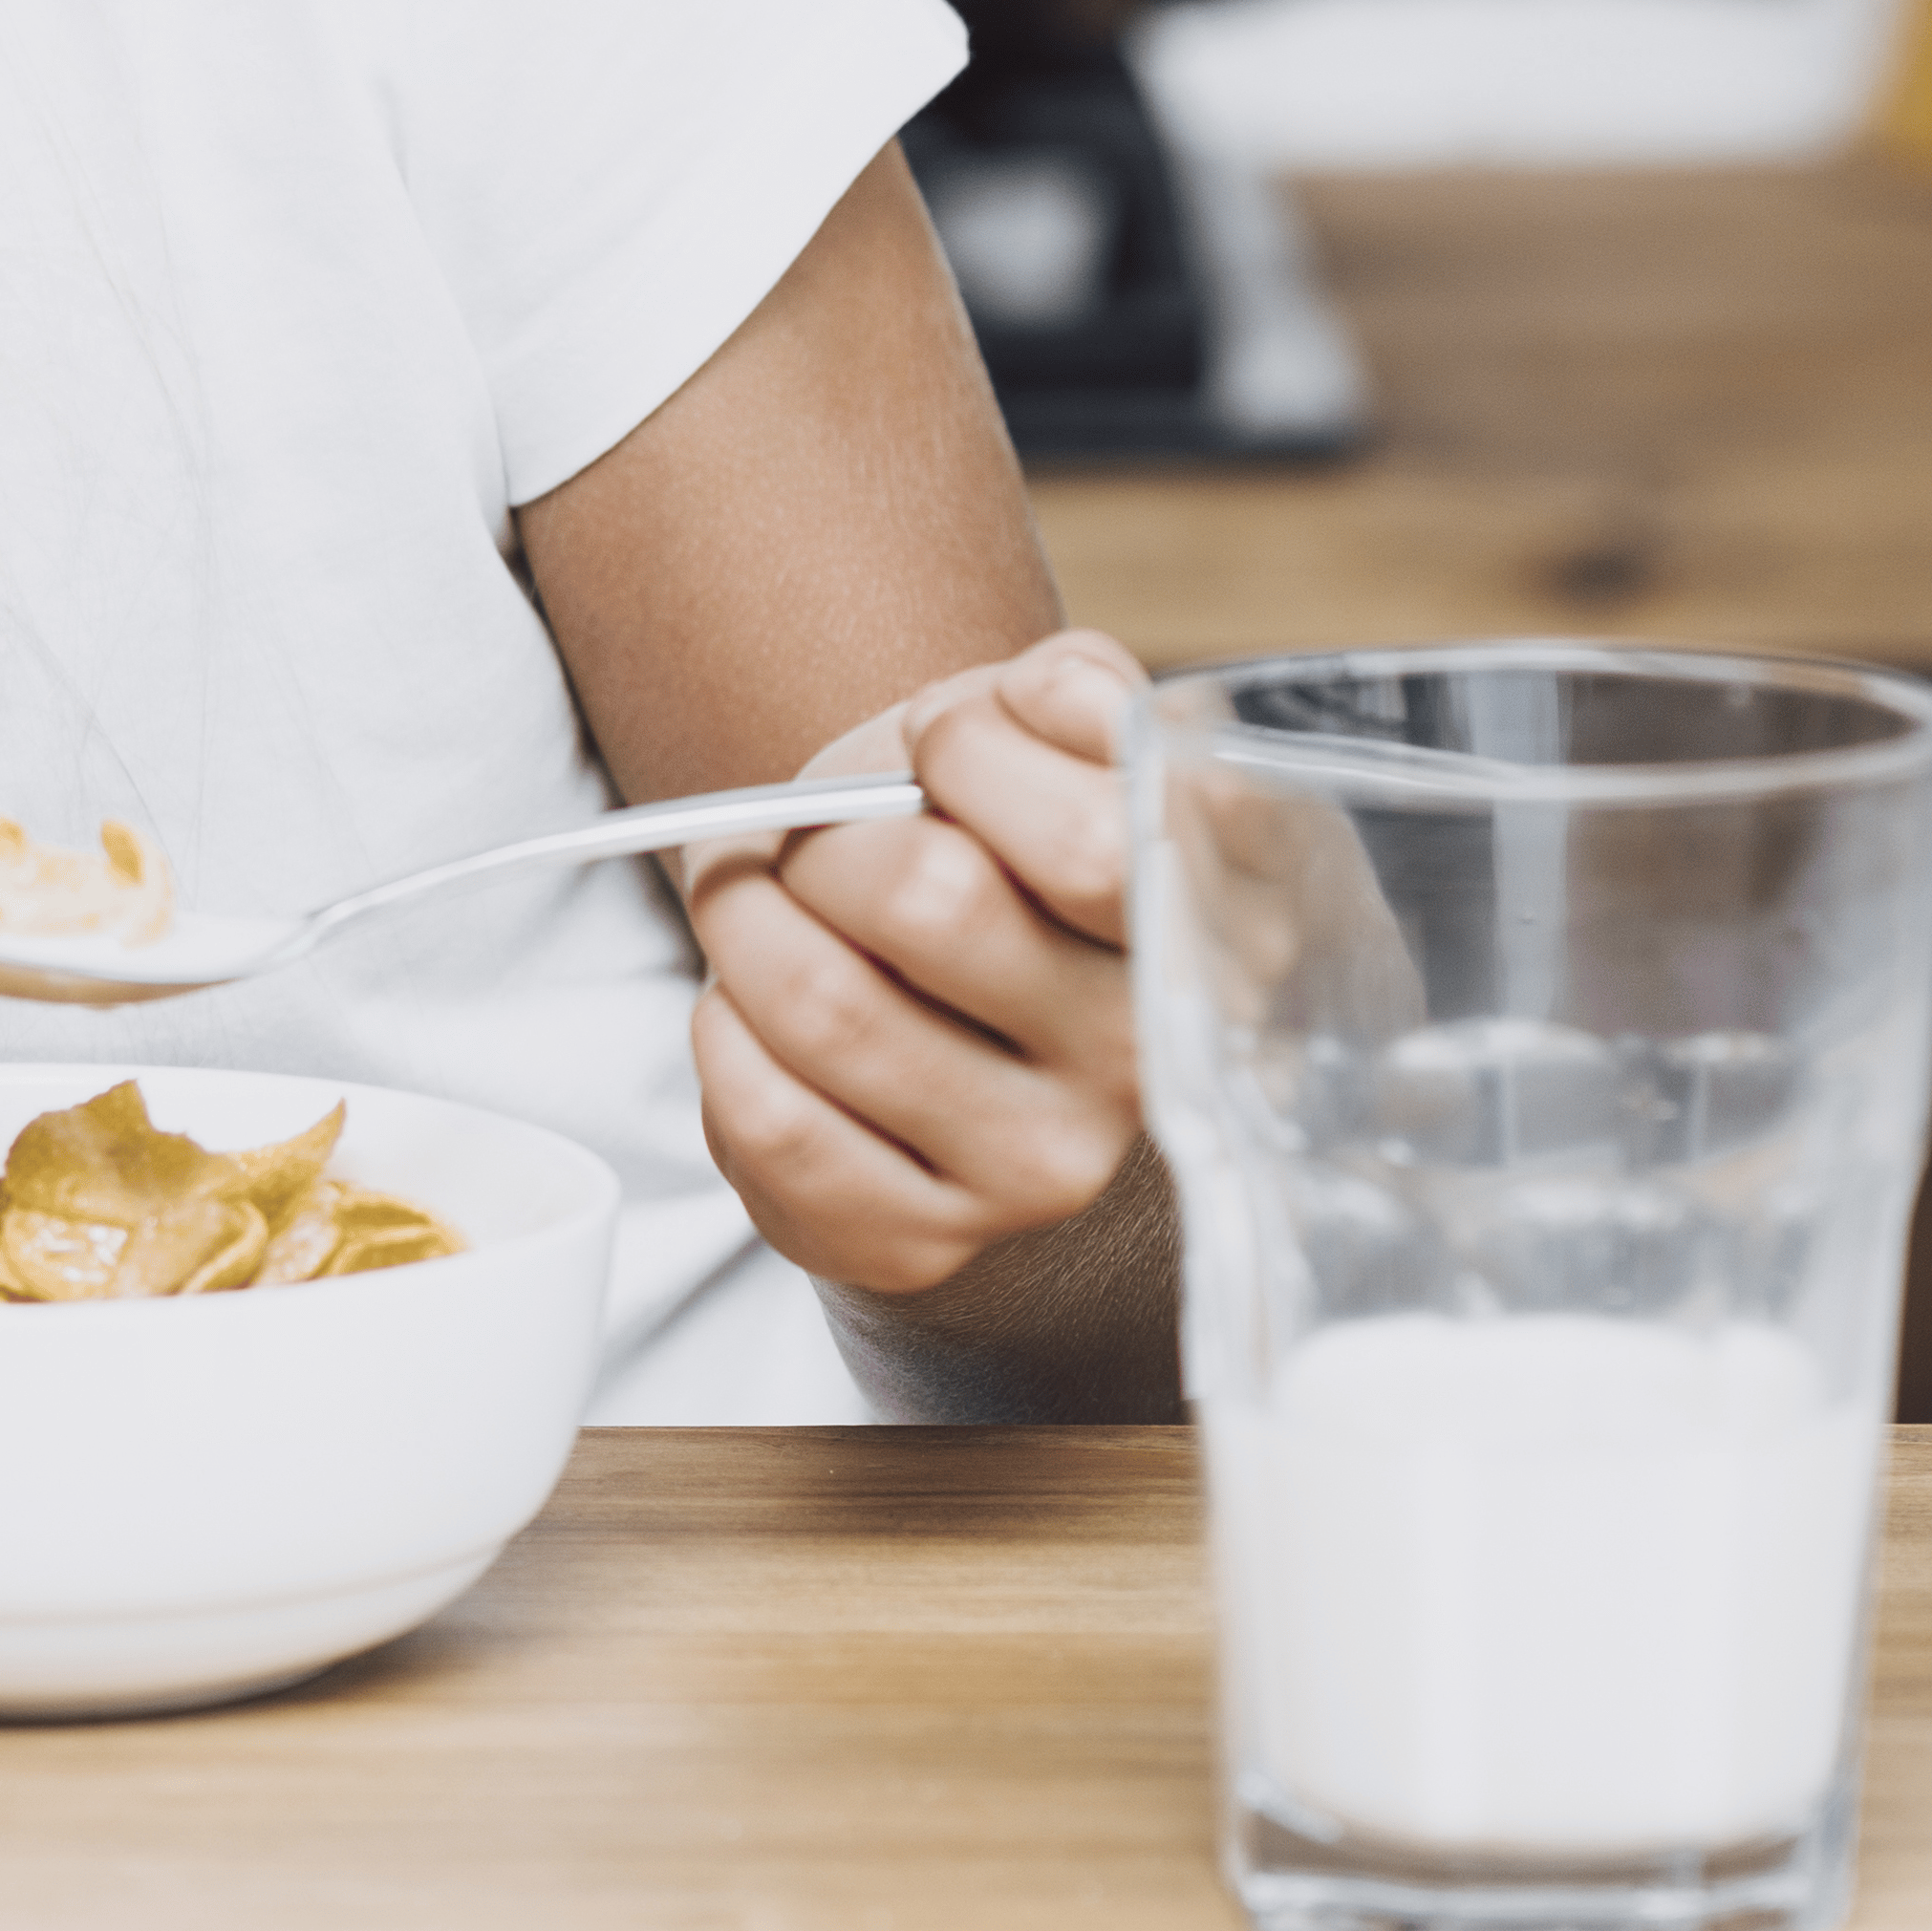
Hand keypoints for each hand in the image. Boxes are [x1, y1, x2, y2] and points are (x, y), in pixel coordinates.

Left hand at [681, 627, 1148, 1298]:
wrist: (938, 988)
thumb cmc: (988, 837)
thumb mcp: (1047, 732)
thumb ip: (1070, 689)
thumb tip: (1031, 708)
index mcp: (1210, 922)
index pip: (1087, 838)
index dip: (969, 752)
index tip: (934, 745)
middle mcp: (1147, 1060)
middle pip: (930, 903)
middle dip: (821, 836)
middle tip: (803, 837)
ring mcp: (1045, 1167)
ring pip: (827, 1010)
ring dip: (744, 924)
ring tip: (754, 906)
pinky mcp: (924, 1241)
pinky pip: (770, 1121)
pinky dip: (721, 1034)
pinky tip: (751, 1011)